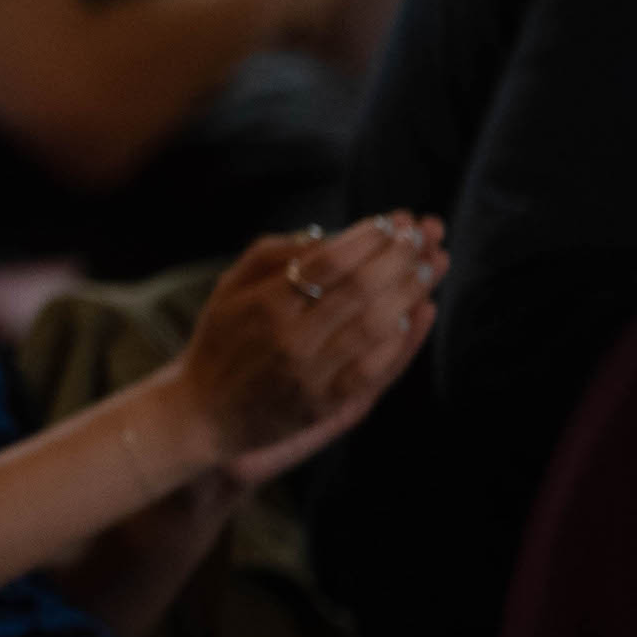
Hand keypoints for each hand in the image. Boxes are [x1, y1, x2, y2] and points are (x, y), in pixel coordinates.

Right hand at [174, 214, 446, 469]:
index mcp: (264, 303)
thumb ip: (272, 254)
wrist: (203, 413)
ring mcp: (309, 374)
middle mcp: (288, 338)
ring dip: (411, 291)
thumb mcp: (230, 288)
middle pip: (360, 288)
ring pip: (374, 326)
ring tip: (433, 265)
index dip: (368, 238)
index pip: (329, 260)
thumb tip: (329, 235)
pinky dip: (401, 340)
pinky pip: (374, 369)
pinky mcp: (323, 405)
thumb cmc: (221, 341)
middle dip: (400, 257)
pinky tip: (418, 312)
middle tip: (425, 235)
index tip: (393, 222)